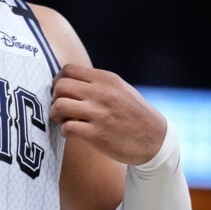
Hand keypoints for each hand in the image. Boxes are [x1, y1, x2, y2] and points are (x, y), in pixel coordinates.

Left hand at [50, 63, 165, 164]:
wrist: (155, 140)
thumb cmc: (135, 114)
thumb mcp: (120, 89)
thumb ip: (97, 82)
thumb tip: (70, 80)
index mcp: (106, 79)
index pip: (68, 70)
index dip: (59, 80)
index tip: (62, 92)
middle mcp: (102, 93)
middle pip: (60, 86)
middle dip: (54, 97)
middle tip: (60, 107)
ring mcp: (99, 114)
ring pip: (59, 106)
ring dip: (56, 114)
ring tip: (64, 120)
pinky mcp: (97, 134)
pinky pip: (67, 128)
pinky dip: (65, 130)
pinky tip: (72, 132)